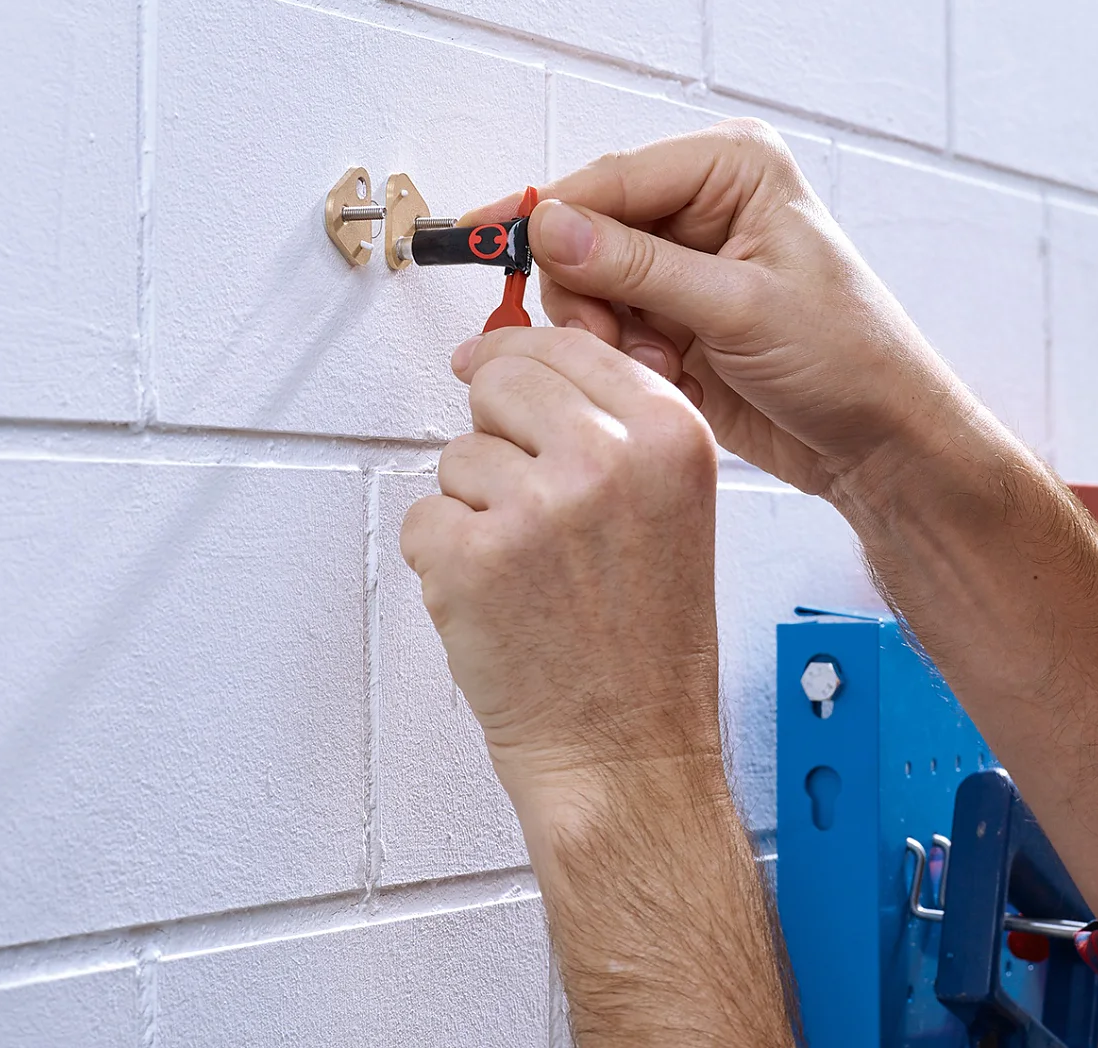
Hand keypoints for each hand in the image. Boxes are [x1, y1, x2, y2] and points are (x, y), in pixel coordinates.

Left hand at [399, 325, 722, 824]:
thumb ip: (616, 427)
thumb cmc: (649, 646)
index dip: (523, 359)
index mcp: (669, 436)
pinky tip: (498, 599)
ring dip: (475, 507)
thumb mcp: (674, 505)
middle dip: (498, 434)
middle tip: (529, 503)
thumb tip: (526, 357)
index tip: (498, 365)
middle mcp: (607, 459)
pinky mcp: (471, 555)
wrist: (626, 753)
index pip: (570, 344)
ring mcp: (536, 506)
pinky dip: (443, 560)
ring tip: (530, 571)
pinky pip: (424, 518)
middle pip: (502, 381)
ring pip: (458, 456)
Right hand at [462, 120, 966, 496]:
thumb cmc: (848, 358)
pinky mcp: (676, 312)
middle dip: (588, 292)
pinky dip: (620, 357)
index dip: (548, 215)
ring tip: (659, 366)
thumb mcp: (740, 308)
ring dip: (606, 333)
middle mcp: (706, 202)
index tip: (492, 244)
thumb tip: (553, 226)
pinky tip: (666, 377)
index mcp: (732, 168)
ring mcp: (687, 260)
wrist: (880, 441)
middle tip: (619, 342)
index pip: (610, 178)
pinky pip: (608, 325)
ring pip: (587, 284)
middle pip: (586, 229)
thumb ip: (639, 266)